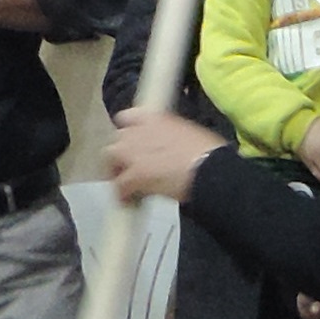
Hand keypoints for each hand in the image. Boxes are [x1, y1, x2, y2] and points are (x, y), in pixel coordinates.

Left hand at [105, 108, 224, 203]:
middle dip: (120, 154)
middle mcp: (139, 130)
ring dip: (116, 170)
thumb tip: (170, 150)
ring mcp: (133, 152)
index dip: (127, 131)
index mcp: (154, 117)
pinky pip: (119, 185)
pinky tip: (129, 201)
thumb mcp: (188, 134)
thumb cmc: (208, 153)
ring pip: (110, 158)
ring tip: (125, 185)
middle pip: (117, 140)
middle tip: (127, 168)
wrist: (209, 169)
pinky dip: (122, 193)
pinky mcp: (133, 174)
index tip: (131, 141)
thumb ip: (170, 137)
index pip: (127, 117)